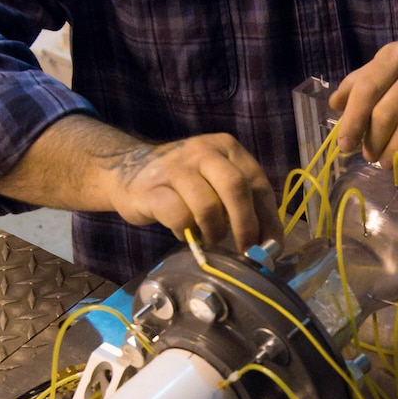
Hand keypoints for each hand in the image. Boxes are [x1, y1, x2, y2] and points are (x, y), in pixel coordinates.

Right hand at [99, 132, 281, 250]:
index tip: (271, 246)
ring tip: (210, 239)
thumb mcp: (215, 181)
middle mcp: (204, 151)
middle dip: (246, 225)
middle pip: (236, 188)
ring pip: (208, 205)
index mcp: (227, 148)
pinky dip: (187, 232)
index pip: (258, 183)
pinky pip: (179, 216)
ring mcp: (176, 167)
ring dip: (214, 231)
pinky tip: (185, 233)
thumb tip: (269, 243)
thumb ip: (241, 202)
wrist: (126, 170)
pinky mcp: (153, 188)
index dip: (268, 219)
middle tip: (246, 250)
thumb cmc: (182, 184)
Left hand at [329, 42, 397, 163]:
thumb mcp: (389, 73)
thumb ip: (360, 84)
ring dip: (396, 148)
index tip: (345, 145)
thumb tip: (334, 103)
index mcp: (397, 54)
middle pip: (388, 109)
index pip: (368, 87)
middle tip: (369, 156)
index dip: (353, 119)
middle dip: (374, 139)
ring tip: (387, 162)